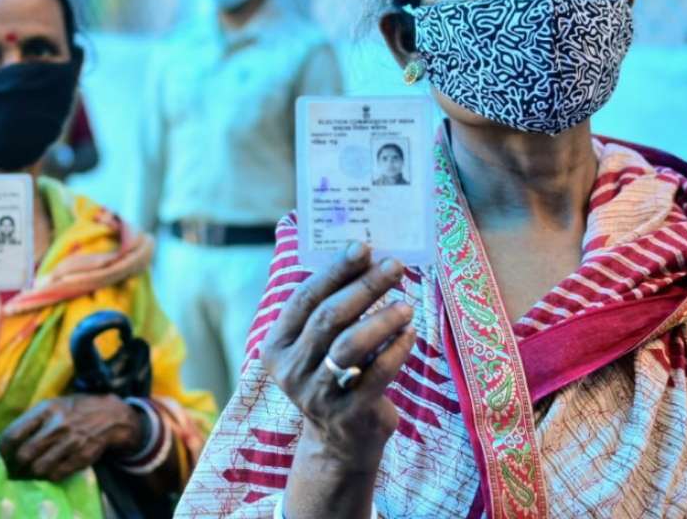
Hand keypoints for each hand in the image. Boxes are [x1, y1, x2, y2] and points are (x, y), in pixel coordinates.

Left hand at [0, 394, 143, 481]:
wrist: (109, 415)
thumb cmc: (74, 410)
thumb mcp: (52, 405)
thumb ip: (31, 420)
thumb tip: (6, 442)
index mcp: (45, 410)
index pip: (13, 434)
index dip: (3, 448)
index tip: (3, 453)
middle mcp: (57, 426)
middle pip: (24, 454)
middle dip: (17, 463)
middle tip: (17, 465)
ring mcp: (70, 443)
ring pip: (38, 468)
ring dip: (33, 471)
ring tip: (34, 467)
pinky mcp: (81, 457)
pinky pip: (55, 475)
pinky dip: (50, 475)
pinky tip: (51, 468)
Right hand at [260, 242, 414, 472]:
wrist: (339, 440)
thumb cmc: (332, 374)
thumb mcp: (316, 345)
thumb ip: (327, 308)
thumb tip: (362, 257)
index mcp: (276, 345)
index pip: (304, 298)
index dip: (334, 270)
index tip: (362, 247)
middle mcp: (291, 369)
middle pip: (329, 317)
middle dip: (364, 287)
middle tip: (395, 266)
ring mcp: (318, 393)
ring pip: (351, 345)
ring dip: (382, 319)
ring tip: (407, 304)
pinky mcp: (349, 413)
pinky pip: (377, 373)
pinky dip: (396, 349)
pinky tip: (409, 334)